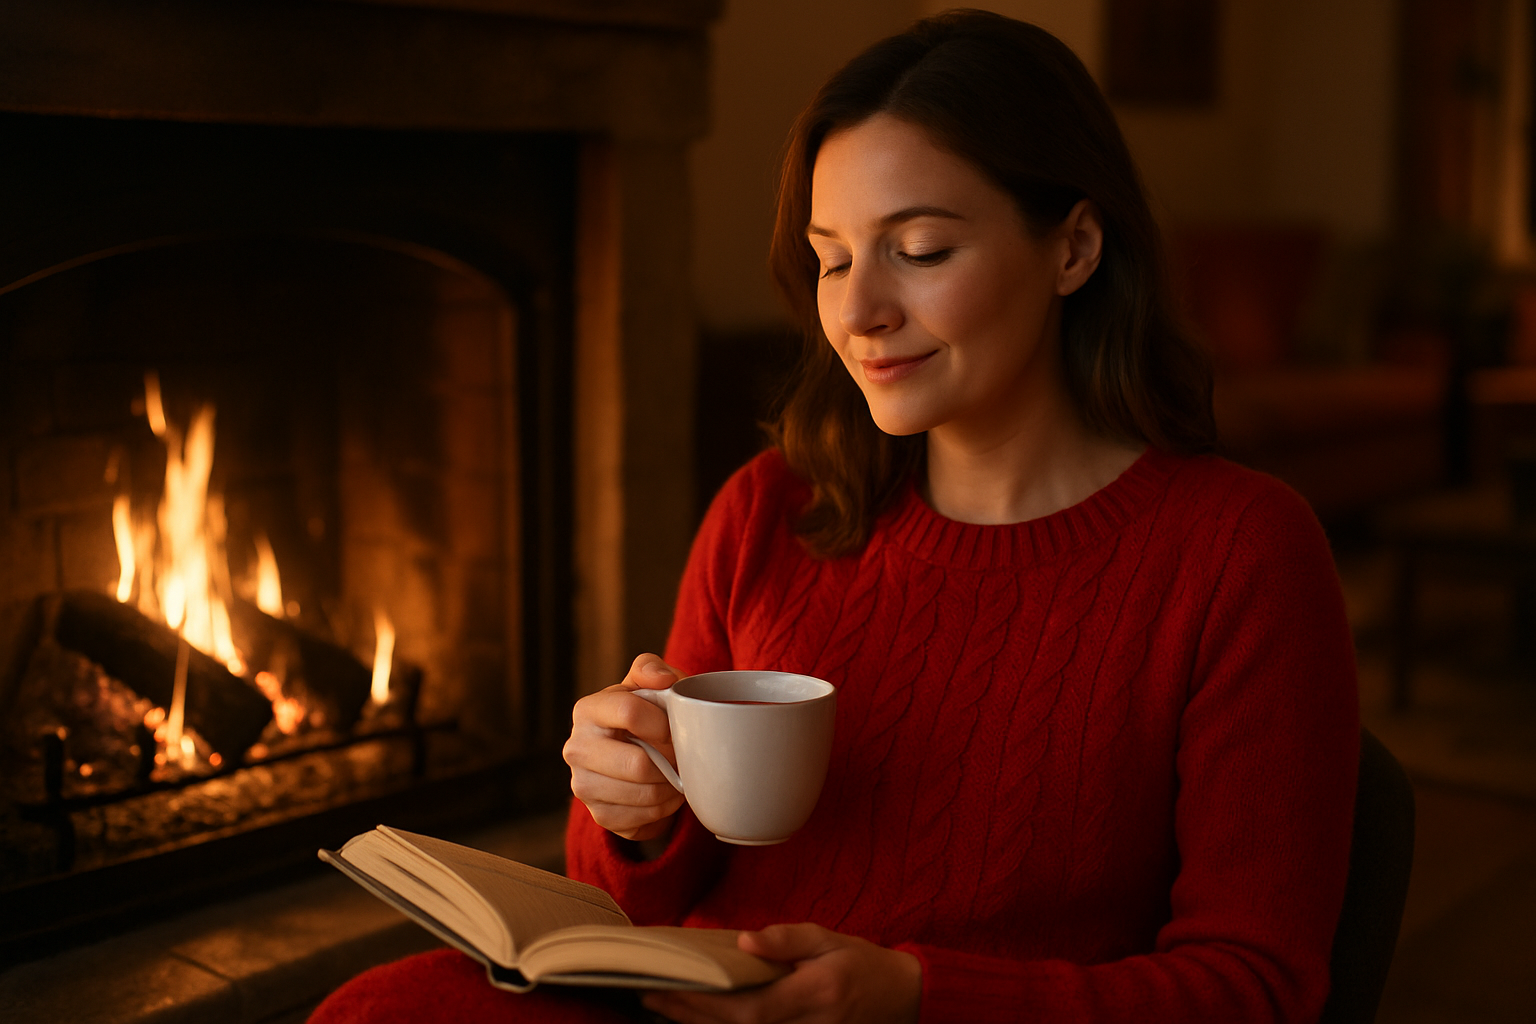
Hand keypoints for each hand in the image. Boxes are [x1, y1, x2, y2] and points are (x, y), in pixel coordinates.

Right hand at [563, 653, 685, 842]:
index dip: (664, 723)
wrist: (634, 756)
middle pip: (638, 764)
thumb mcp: (648, 685)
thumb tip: (662, 679)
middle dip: (671, 762)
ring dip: (671, 788)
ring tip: (678, 775)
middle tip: (684, 758)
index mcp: (587, 710)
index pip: (629, 712)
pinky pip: (642, 819)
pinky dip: (664, 809)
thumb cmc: (645, 714)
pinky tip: (667, 794)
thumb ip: (651, 669)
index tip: (677, 729)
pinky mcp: (599, 815)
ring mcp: (583, 786)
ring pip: (644, 794)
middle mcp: (576, 748)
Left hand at [642, 923, 920, 1023]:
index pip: (748, 1010)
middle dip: (687, 1014)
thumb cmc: (861, 963)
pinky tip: (693, 1016)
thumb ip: (788, 940)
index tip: (666, 988)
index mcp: (812, 996)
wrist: (900, 999)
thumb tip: (744, 942)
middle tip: (647, 994)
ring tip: (658, 1004)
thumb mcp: (828, 939)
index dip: (703, 1005)